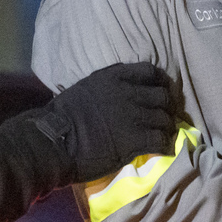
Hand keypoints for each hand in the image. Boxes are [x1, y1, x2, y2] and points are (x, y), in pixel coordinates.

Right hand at [35, 62, 176, 182]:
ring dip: (168, 128)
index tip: (161, 90)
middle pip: (163, 96)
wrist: (54, 140)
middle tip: (165, 118)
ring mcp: (133, 116)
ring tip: (166, 136)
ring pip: (165, 119)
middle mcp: (127, 93)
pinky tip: (165, 150)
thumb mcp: (84, 89)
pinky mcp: (135, 140)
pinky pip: (161, 140)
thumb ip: (105, 88)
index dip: (160, 82)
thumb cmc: (60, 116)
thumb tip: (116, 94)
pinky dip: (166, 146)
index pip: (150, 71)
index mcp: (113, 77)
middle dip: (167, 107)